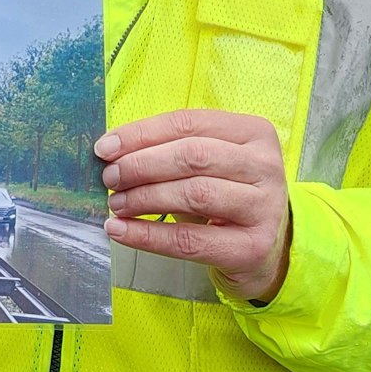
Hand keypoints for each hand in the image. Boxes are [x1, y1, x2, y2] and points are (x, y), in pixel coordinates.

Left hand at [94, 109, 290, 302]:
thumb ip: (168, 150)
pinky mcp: (252, 248)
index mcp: (254, 133)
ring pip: (194, 194)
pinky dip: (148, 235)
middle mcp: (265, 166)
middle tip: (110, 177)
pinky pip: (190, 241)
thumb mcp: (207, 164)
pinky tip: (121, 231)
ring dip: (144, 198)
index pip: (189, 123)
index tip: (105, 148)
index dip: (142, 133)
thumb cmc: (225, 195)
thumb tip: (111, 152)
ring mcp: (264, 208)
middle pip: (193, 156)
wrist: (264, 248)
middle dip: (142, 165)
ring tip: (116, 204)